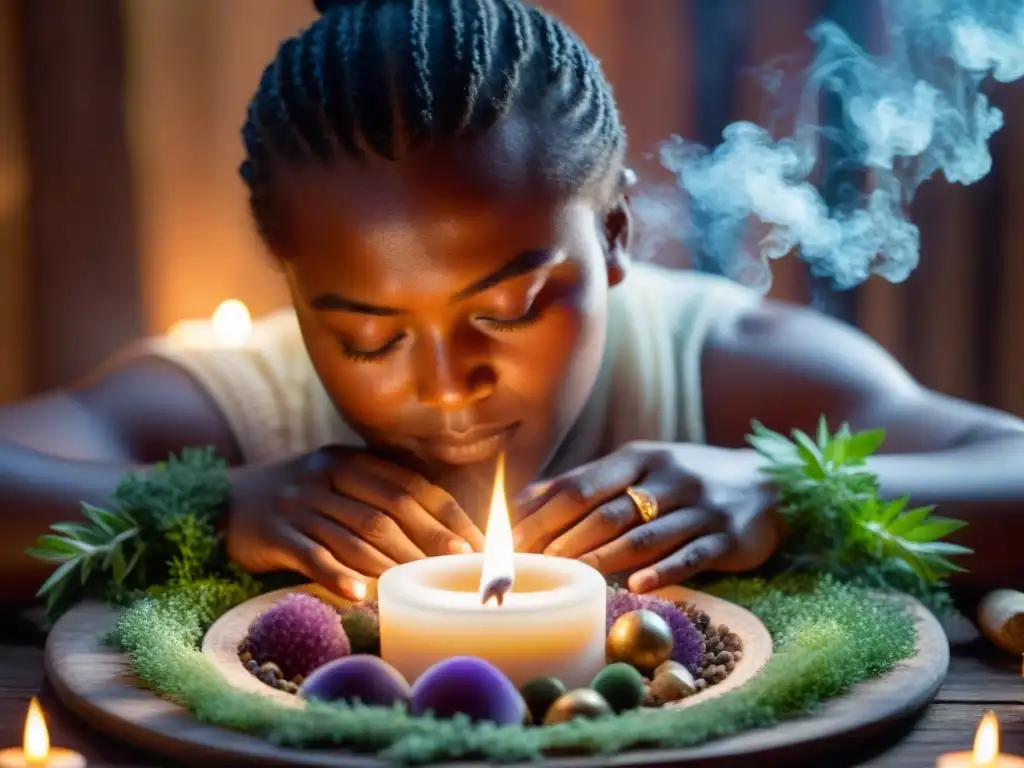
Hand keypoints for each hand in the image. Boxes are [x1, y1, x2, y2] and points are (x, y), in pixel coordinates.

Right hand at [228, 446, 484, 599]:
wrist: (225, 500)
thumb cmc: (301, 499)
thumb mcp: (339, 482)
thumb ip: (381, 496)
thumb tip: (445, 533)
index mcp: (351, 460)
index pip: (411, 485)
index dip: (447, 515)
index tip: (477, 544)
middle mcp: (327, 476)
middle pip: (388, 509)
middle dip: (429, 541)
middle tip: (458, 569)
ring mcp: (299, 503)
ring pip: (355, 536)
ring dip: (391, 564)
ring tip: (420, 588)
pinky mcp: (273, 533)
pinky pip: (312, 556)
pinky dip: (337, 576)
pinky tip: (360, 594)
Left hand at [511, 442, 780, 591]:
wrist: (768, 483)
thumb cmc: (688, 479)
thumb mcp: (642, 465)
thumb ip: (590, 480)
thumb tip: (526, 496)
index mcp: (640, 457)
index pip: (581, 485)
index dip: (543, 513)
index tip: (512, 540)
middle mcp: (668, 477)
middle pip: (607, 511)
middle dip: (563, 540)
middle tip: (531, 568)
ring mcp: (700, 507)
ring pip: (644, 536)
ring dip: (603, 558)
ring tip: (571, 578)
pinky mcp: (728, 537)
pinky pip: (691, 556)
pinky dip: (663, 571)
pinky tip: (638, 587)